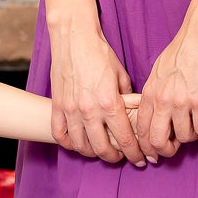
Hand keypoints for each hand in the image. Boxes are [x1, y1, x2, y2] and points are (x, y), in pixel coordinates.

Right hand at [49, 18, 148, 166]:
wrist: (74, 38)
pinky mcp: (57, 106)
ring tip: (100, 151)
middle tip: (120, 158)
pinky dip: (69, 143)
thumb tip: (133, 113)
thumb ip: (127, 98)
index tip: (140, 159)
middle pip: (102, 148)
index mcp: (109, 103)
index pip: (125, 139)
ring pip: (81, 145)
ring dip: (92, 153)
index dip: (135, 153)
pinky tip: (78, 143)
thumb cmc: (100, 54)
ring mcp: (70, 109)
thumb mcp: (121, 76)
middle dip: (114, 158)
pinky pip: (60, 134)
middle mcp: (89, 110)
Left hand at [135, 8, 197, 157]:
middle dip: (165, 151)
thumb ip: (154, 92)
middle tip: (174, 149)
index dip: (146, 146)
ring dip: (190, 138)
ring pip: (183, 137)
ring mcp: (180, 101)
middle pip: (156, 140)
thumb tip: (154, 111)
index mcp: (149, 93)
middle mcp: (161, 100)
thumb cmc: (181, 50)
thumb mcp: (158, 71)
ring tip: (195, 130)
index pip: (140, 129)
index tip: (154, 152)